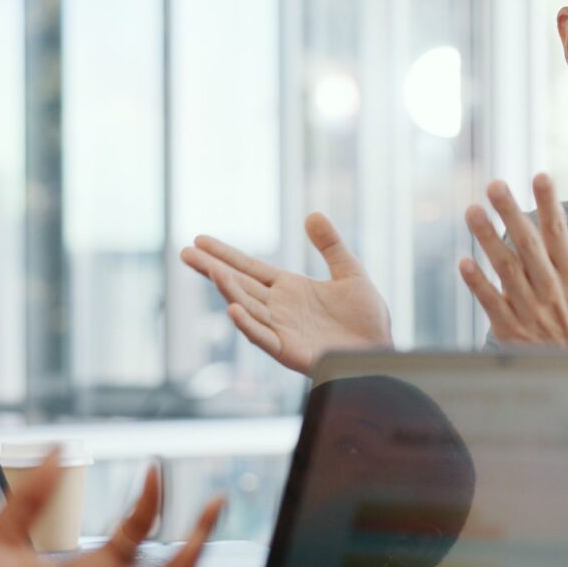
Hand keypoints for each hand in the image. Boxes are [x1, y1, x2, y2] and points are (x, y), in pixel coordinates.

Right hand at [181, 213, 391, 374]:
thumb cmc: (367, 319)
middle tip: (185, 252)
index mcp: (290, 289)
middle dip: (212, 268)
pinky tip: (233, 308)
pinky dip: (247, 324)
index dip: (225, 254)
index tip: (200, 240)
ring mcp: (281, 329)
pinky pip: (263, 336)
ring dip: (227, 289)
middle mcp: (279, 308)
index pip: (250, 268)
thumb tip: (312, 214)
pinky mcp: (289, 350)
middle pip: (238, 284)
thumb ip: (330, 245)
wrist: (381, 352)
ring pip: (247, 307)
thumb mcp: (350, 273)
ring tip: (210, 269)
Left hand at [460, 174, 567, 347]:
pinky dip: (478, 283)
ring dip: (489, 240)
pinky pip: (491, 302)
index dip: (549, 204)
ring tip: (472, 212)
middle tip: (494, 185)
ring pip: (507, 269)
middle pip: (529, 246)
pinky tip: (464, 262)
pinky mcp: (509, 326)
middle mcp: (550, 287)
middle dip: (512, 213)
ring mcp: (528, 308)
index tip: (540, 175)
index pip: (558, 233)